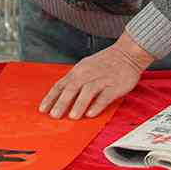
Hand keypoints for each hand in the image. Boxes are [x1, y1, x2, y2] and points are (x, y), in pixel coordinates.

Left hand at [34, 31, 151, 121]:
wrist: (127, 53)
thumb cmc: (105, 63)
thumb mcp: (85, 67)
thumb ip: (74, 81)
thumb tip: (61, 97)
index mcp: (78, 71)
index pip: (61, 85)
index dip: (51, 97)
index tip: (43, 109)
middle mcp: (88, 74)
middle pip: (72, 88)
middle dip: (61, 102)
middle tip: (54, 115)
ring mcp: (102, 79)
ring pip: (88, 91)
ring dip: (79, 104)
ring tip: (72, 116)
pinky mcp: (115, 86)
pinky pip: (105, 96)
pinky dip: (97, 104)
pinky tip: (91, 113)